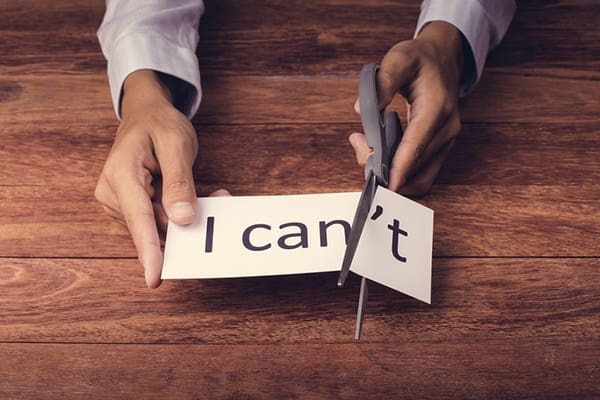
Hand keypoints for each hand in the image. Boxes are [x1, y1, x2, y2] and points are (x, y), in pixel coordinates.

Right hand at [95, 70, 225, 287]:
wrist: (145, 113)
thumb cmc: (159, 123)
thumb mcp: (176, 144)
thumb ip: (179, 183)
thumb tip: (182, 220)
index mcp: (121, 175)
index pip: (138, 220)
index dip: (149, 251)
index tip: (155, 278)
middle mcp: (114, 194)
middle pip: (153, 226)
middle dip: (186, 224)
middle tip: (219, 200)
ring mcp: (121, 202)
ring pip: (159, 226)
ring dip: (186, 218)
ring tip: (213, 194)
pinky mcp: (132, 207)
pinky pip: (160, 220)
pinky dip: (180, 214)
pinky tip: (199, 199)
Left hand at [349, 21, 464, 194]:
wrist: (443, 59)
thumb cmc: (421, 59)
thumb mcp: (400, 58)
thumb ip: (382, 80)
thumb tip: (360, 108)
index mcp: (437, 107)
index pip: (417, 144)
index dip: (399, 167)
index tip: (384, 183)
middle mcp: (447, 129)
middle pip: (416, 165)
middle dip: (384, 168)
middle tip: (358, 143)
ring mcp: (446, 142)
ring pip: (420, 177)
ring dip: (392, 175)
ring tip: (366, 149)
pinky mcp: (441, 149)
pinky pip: (422, 174)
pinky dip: (400, 174)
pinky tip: (380, 156)